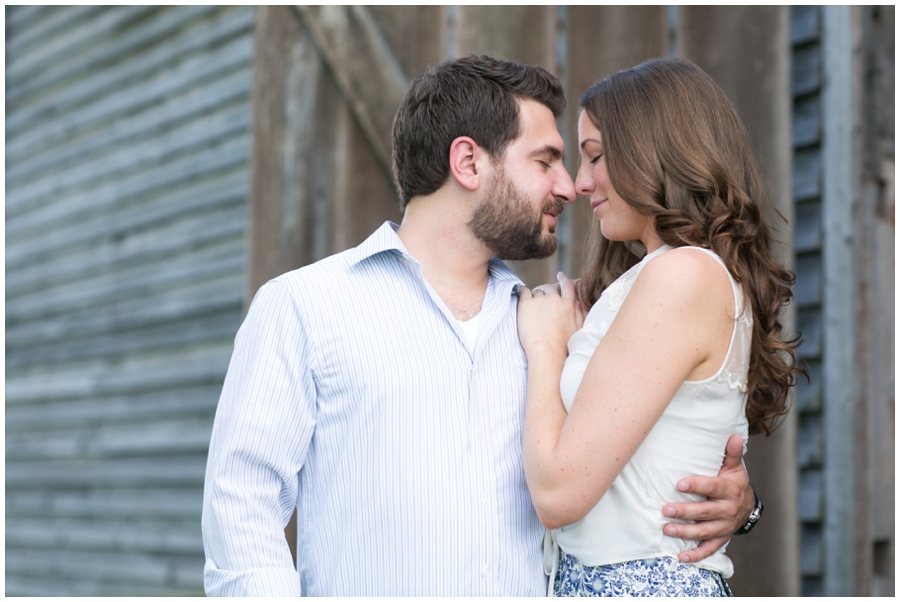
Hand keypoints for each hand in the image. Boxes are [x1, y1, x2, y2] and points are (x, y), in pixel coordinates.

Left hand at [517, 272, 583, 360]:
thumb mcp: (578, 329)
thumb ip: (578, 314)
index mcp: (568, 305)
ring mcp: (540, 301)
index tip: (560, 275)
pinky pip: (523, 292)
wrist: (547, 352)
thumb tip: (577, 304)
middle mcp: (555, 299)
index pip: (567, 286)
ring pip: (537, 292)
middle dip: (546, 291)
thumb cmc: (563, 346)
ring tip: (532, 306)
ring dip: (535, 296)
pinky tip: (522, 296)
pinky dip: (523, 292)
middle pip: (549, 288)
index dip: (563, 279)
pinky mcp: (526, 304)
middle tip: (541, 298)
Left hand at [661, 434, 753, 562]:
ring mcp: (725, 526)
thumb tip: (732, 435)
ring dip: (685, 532)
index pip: (712, 487)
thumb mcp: (734, 468)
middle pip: (705, 512)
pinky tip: (681, 557)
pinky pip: (709, 548)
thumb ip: (731, 454)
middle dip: (685, 512)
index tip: (679, 484)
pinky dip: (696, 555)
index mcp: (730, 490)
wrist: (748, 506)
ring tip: (667, 530)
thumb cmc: (734, 483)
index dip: (696, 485)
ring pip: (704, 531)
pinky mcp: (721, 538)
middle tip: (666, 510)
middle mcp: (728, 510)